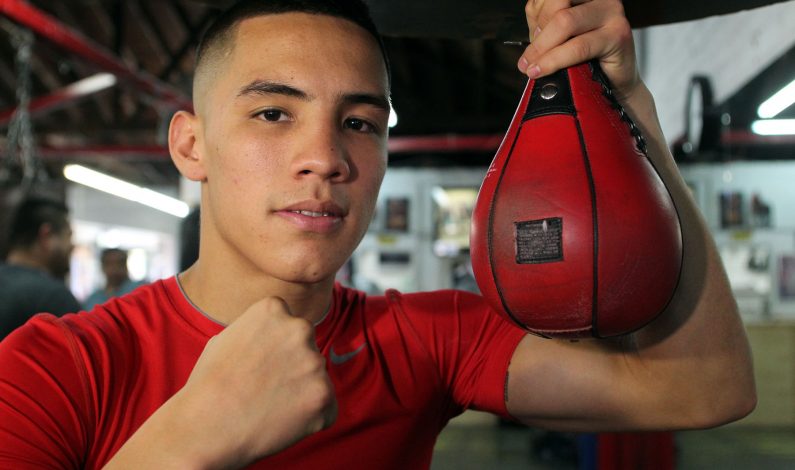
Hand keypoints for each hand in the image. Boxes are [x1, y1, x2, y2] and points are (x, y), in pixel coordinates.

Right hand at [175, 296, 336, 466]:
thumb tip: (274, 337)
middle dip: (292, 371)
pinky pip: (326, 409)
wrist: (204, 427)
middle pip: (307, 352)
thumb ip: (257, 332)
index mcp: (274, 309)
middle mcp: (300, 328)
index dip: (274, 353)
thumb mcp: (225, 338)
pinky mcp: (324, 394)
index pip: (289, 328)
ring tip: (267, 408)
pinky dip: (310, 420)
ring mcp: (315, 362)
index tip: (256, 368)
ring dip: (300, 395)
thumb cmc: (208, 386)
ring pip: (317, 381)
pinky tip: (281, 423)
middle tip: (263, 391)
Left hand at [518, 0, 640, 100]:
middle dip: (538, 34)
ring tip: (532, 68)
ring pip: (565, 22)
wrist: (614, 82)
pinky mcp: (618, 34)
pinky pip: (579, 47)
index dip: (536, 15)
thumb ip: (544, 24)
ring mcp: (611, 12)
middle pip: (557, 3)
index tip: (530, 38)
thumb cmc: (587, 59)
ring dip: (542, 48)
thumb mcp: (559, 36)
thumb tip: (532, 31)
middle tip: (527, 60)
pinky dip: (555, 60)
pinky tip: (542, 70)